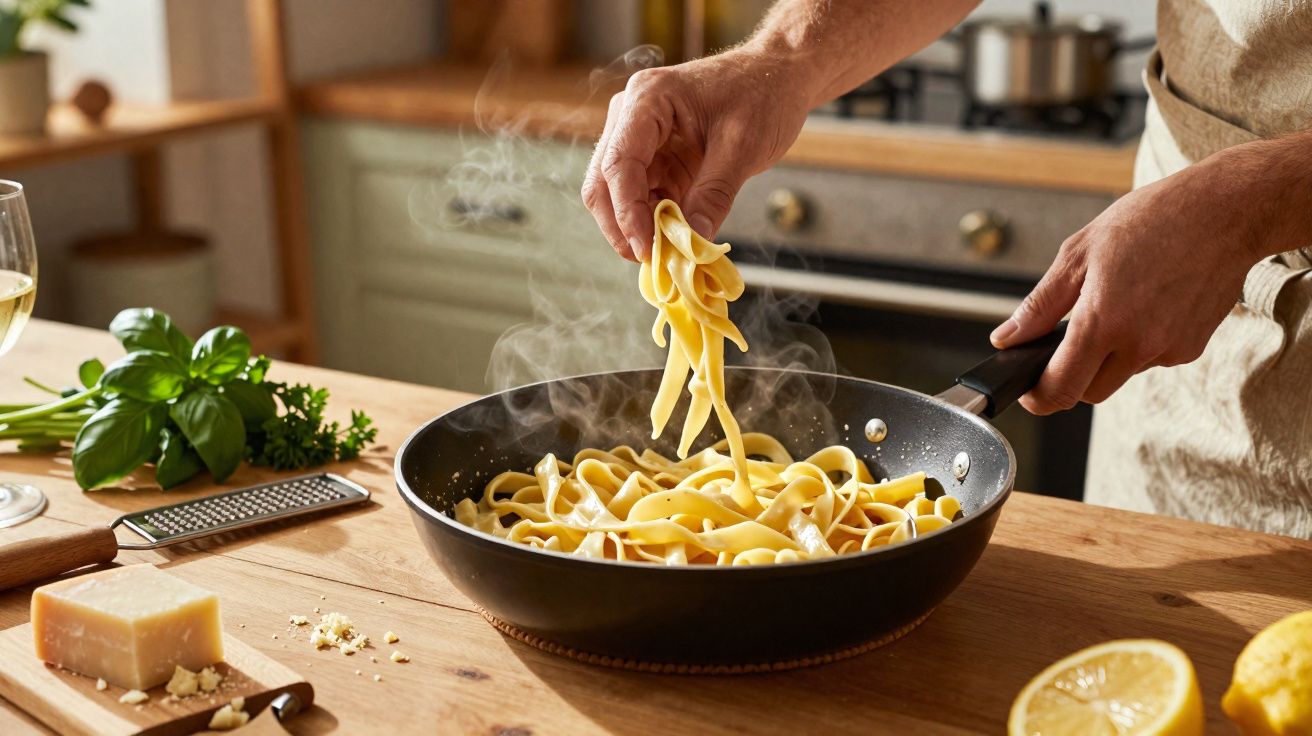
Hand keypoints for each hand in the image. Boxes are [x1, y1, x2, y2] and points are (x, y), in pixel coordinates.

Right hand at [582, 49, 809, 260]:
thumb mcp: (743, 147)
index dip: (627, 212)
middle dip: (622, 226)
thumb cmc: (763, 94)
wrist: (777, 76)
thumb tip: (692, 242)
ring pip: (617, 195)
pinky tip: (676, 239)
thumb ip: (714, 194)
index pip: (619, 163)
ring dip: (638, 228)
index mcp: (648, 99)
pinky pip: (644, 197)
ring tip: (668, 254)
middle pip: (604, 182)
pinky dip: (655, 222)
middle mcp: (632, 116)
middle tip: (651, 260)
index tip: (646, 249)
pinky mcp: (654, 158)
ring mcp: (639, 138)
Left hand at [990, 156, 1262, 414]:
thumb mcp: (1078, 254)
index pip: (1060, 388)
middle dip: (1070, 377)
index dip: (1037, 397)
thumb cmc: (1151, 221)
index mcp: (1103, 321)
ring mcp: (1169, 350)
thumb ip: (1039, 306)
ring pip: (1121, 375)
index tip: (1028, 389)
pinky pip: (1151, 359)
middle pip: (1089, 393)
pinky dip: (1138, 344)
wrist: (1226, 212)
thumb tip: (1006, 339)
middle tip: (1065, 343)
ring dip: (1107, 356)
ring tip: (1115, 304)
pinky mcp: (1191, 349)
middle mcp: (1138, 345)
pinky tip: (1145, 305)